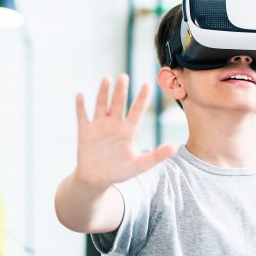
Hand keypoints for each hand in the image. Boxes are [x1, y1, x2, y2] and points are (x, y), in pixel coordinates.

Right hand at [75, 73, 175, 187]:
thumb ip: (157, 156)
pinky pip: (83, 116)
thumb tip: (175, 148)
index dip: (142, 98)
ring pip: (101, 105)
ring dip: (103, 93)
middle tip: (124, 76)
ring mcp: (99, 126)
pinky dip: (81, 107)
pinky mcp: (85, 131)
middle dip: (121, 90)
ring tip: (107, 79)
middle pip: (119, 103)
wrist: (97, 179)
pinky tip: (80, 95)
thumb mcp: (140, 165)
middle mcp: (114, 124)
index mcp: (128, 130)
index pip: (137, 110)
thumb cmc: (120, 171)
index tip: (148, 84)